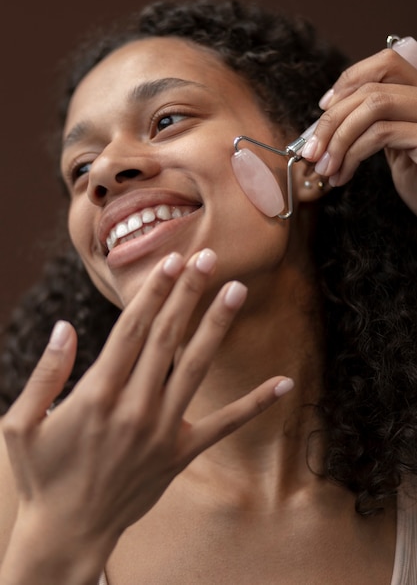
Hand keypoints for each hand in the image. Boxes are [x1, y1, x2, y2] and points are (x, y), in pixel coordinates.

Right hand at [1, 249, 292, 577]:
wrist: (69, 532)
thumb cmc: (43, 475)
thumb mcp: (21, 425)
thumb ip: (45, 373)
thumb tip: (65, 327)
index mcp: (96, 394)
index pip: (132, 330)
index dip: (153, 292)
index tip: (171, 262)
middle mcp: (133, 408)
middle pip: (167, 337)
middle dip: (188, 293)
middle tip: (207, 257)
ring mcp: (161, 432)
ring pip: (195, 367)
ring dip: (217, 325)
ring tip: (236, 290)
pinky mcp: (180, 454)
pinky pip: (225, 426)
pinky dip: (255, 403)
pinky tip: (285, 382)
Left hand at [301, 47, 416, 213]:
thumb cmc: (413, 174)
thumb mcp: (389, 141)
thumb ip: (368, 121)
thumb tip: (323, 116)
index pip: (385, 64)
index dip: (350, 80)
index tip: (324, 106)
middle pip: (372, 88)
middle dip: (332, 120)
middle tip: (312, 151)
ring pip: (374, 105)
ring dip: (339, 139)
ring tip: (325, 168)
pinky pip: (381, 134)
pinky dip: (352, 155)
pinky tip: (343, 175)